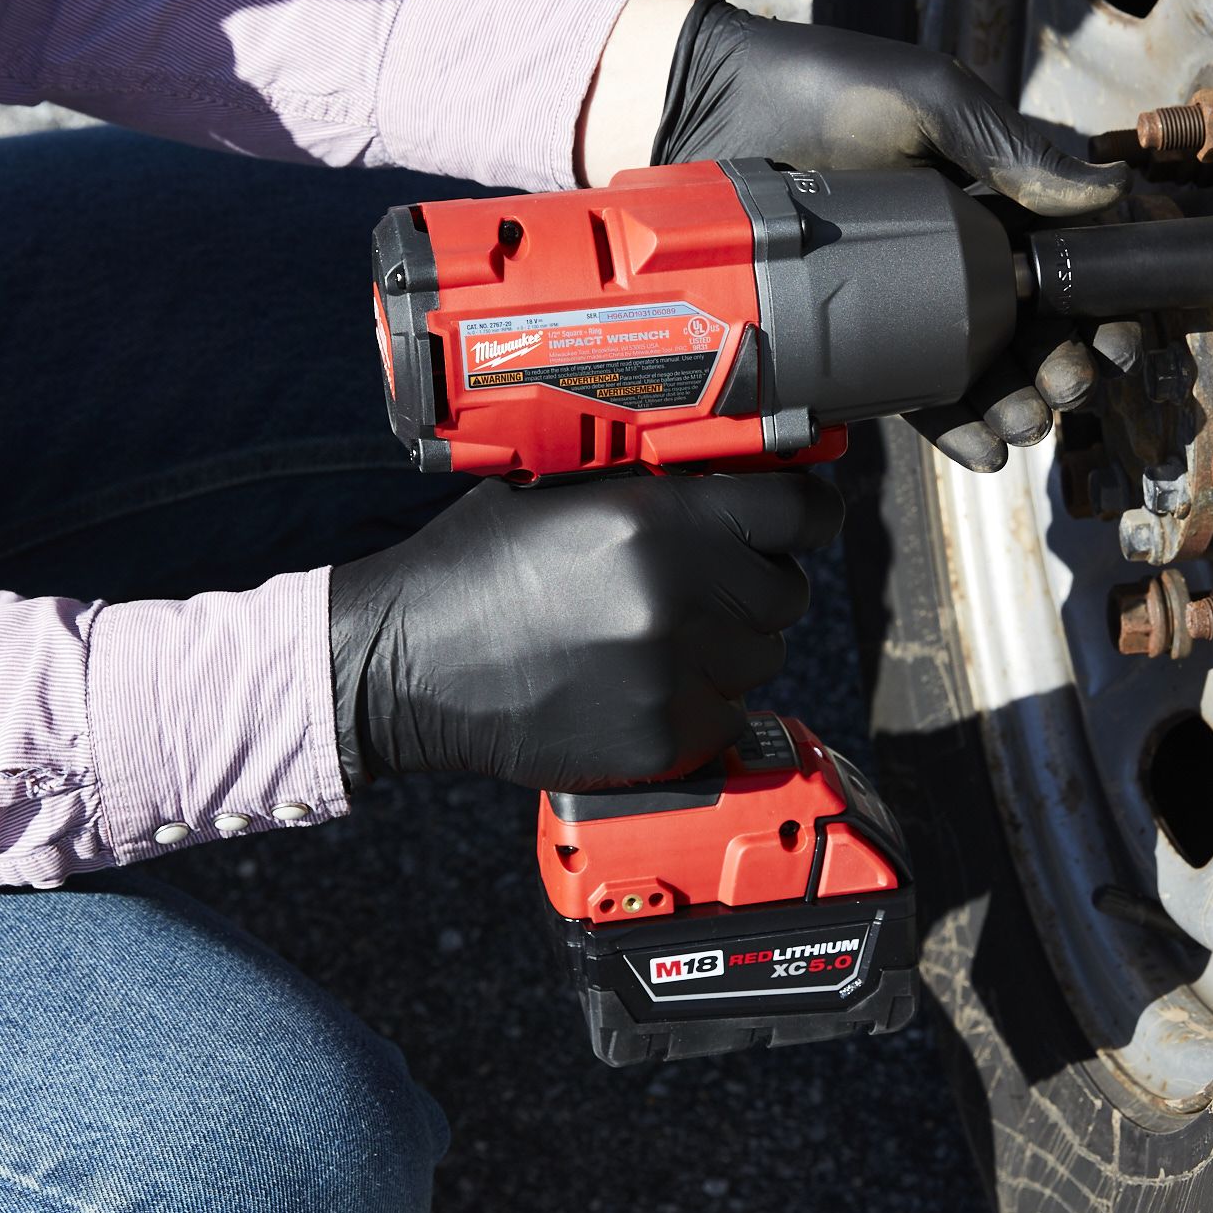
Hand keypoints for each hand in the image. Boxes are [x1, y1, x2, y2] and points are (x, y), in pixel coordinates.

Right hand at [326, 472, 843, 792]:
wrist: (406, 666)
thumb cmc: (476, 567)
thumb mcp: (562, 492)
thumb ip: (658, 486)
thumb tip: (746, 471)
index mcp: (661, 517)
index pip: (800, 510)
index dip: (806, 511)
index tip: (801, 517)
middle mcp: (681, 594)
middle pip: (786, 590)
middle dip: (752, 584)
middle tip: (699, 586)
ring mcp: (675, 674)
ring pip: (761, 657)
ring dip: (725, 647)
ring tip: (651, 638)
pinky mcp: (662, 740)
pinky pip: (726, 718)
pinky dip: (696, 706)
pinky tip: (635, 686)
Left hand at [657, 0, 1129, 471]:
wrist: (714, 117)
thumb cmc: (828, 88)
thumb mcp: (930, 100)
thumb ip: (1010, 146)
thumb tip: (1109, 191)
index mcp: (998, 194)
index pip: (1074, 256)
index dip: (1108, 303)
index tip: (1119, 335)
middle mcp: (966, 251)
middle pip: (1041, 327)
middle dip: (1068, 365)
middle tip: (1068, 382)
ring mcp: (915, 296)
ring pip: (988, 367)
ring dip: (1020, 404)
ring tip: (1024, 423)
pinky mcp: (864, 333)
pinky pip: (920, 387)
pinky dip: (958, 427)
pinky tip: (983, 450)